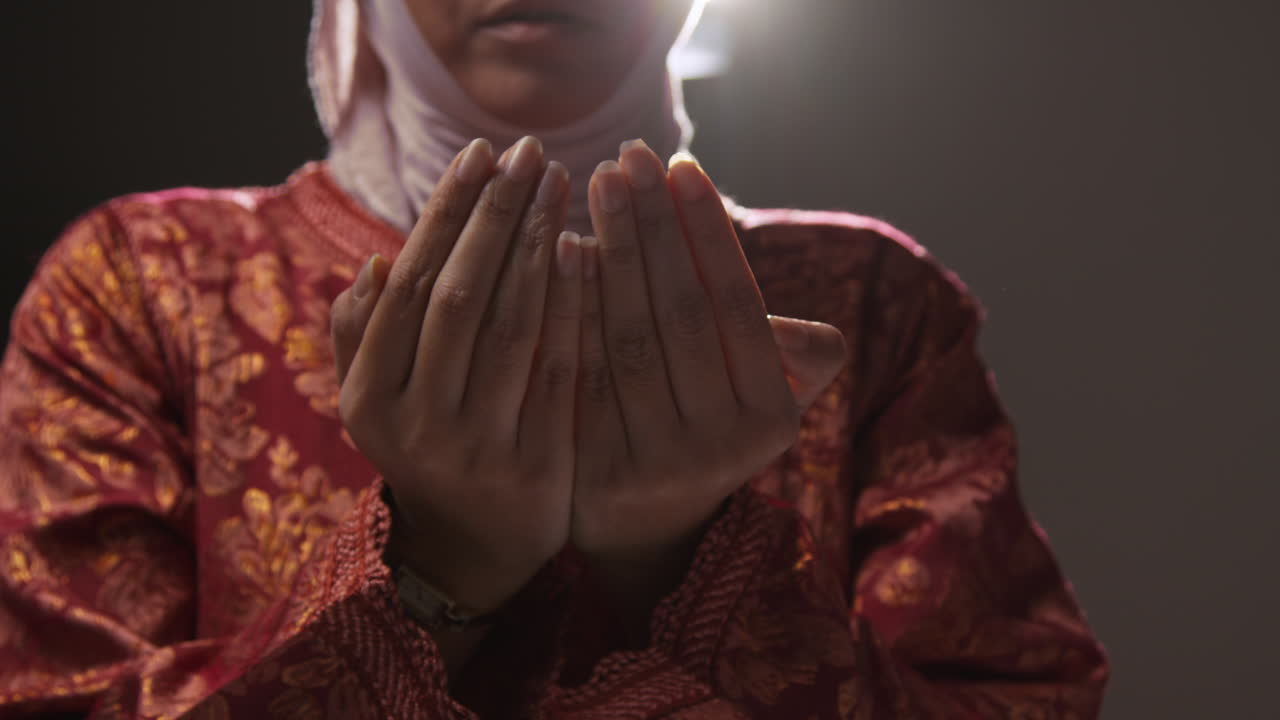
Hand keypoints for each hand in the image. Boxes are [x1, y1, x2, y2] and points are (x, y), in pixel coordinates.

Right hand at [329, 136, 583, 614]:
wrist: (471, 551)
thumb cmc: (424, 449)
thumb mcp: (372, 404)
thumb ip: (361, 338)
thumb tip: (377, 267)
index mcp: (366, 398)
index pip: (409, 286)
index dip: (447, 215)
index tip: (481, 155)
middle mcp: (415, 424)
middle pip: (459, 297)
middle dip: (497, 216)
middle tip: (530, 153)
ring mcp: (477, 449)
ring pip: (510, 327)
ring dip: (537, 246)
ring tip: (561, 183)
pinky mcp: (538, 468)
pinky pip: (560, 370)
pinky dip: (574, 307)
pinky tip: (589, 251)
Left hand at [573, 141, 845, 596]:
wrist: (645, 528)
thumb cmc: (706, 429)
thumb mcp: (762, 400)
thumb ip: (786, 357)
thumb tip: (817, 341)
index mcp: (772, 418)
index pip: (738, 306)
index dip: (708, 233)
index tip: (680, 163)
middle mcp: (722, 447)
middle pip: (682, 316)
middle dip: (655, 229)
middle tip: (628, 155)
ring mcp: (657, 466)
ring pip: (631, 340)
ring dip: (613, 254)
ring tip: (596, 185)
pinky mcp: (596, 475)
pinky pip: (584, 372)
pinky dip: (574, 308)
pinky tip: (562, 249)